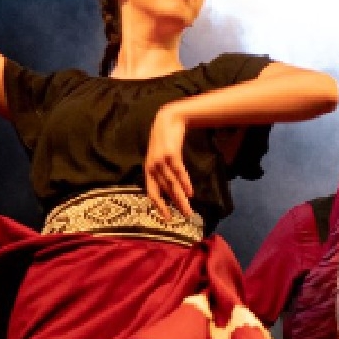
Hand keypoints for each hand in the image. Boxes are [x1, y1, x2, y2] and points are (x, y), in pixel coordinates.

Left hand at [145, 104, 193, 221]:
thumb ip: (162, 172)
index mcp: (148, 170)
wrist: (168, 120)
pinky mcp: (171, 154)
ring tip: (188, 209)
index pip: (152, 192)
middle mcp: (152, 167)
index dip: (159, 206)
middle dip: (175, 205)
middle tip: (184, 216)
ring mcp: (161, 161)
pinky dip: (185, 183)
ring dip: (181, 198)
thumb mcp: (159, 157)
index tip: (167, 218)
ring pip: (172, 184)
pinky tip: (190, 192)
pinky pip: (179, 172)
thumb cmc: (164, 140)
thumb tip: (171, 189)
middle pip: (165, 191)